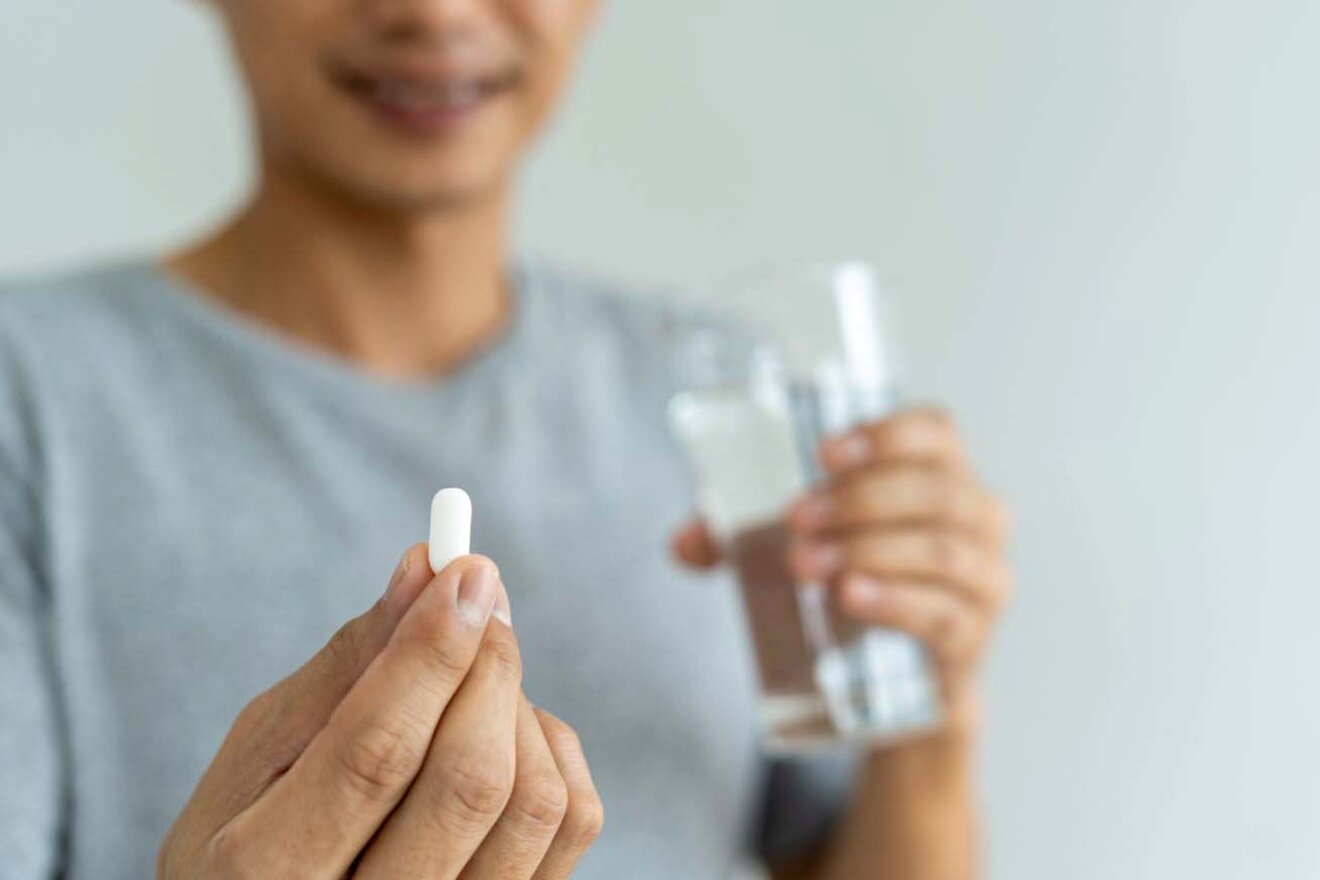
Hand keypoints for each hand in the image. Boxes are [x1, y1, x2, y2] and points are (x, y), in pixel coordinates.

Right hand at [158, 547, 602, 878]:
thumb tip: (424, 572)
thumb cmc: (257, 829)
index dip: (430, 652)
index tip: (464, 570)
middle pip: (470, 781)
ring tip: (473, 683)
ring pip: (535, 803)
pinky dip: (551, 749)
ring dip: (518, 709)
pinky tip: (504, 736)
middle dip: (486, 666)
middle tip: (477, 602)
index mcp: (265, 874)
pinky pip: (574, 823)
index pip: (376, 753)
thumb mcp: (265, 751)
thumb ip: (346, 666)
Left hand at [672, 407, 1012, 728]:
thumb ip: (739, 540)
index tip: (820, 455)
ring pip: (943, 549)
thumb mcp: (801, 546)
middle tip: (795, 519)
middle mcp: (977, 518)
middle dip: (861, 499)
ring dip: (870, 548)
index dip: (885, 435)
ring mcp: (982, 580)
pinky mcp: (970, 639)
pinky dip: (897, 601)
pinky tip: (851, 596)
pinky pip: (945, 614)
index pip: (935, 432)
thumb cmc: (852, 583)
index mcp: (941, 474)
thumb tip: (679, 543)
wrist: (893, 684)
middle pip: (937, 489)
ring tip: (806, 563)